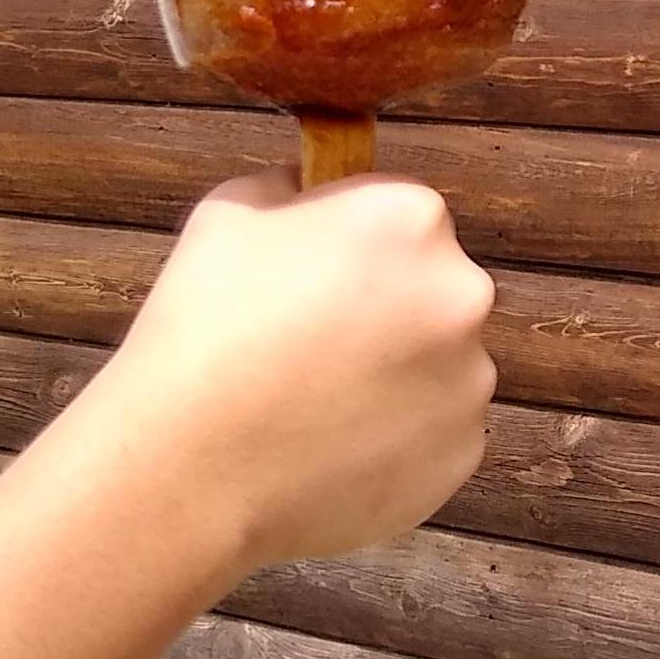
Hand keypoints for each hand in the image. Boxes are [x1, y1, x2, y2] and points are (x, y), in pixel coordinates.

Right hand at [68, 171, 495, 600]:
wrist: (189, 470)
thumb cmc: (202, 330)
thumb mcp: (229, 212)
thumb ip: (292, 188)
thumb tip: (311, 192)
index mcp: (412, 219)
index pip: (404, 212)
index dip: (355, 242)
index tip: (314, 273)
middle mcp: (463, 294)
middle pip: (434, 287)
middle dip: (386, 307)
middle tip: (313, 341)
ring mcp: (470, 381)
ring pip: (440, 363)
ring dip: (395, 372)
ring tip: (316, 401)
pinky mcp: (463, 453)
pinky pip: (436, 430)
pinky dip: (397, 436)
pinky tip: (333, 444)